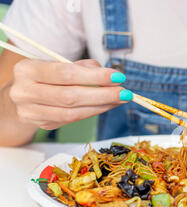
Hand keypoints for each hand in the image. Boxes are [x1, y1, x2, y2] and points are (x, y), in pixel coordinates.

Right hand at [8, 59, 128, 129]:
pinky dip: (92, 113)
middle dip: (102, 94)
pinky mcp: (42, 125)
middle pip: (70, 96)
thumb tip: (110, 76)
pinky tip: (106, 106)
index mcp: (27, 70)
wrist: (23, 94)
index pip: (65, 73)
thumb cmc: (46, 75)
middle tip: (125, 92)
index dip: (94, 76)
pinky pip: (72, 121)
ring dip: (101, 106)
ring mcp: (31, 112)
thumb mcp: (58, 64)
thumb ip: (83, 67)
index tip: (118, 76)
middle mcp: (24, 92)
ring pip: (72, 113)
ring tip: (119, 100)